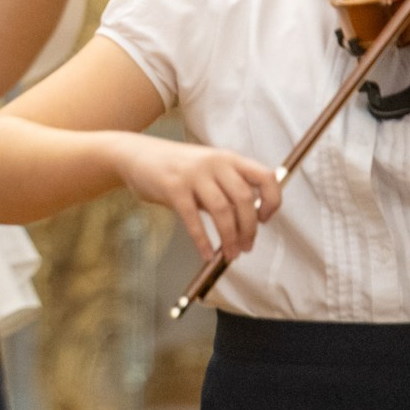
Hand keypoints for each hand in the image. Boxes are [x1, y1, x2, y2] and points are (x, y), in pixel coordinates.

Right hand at [110, 132, 281, 261]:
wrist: (136, 155)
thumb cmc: (175, 166)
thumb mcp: (207, 169)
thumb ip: (226, 188)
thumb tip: (247, 219)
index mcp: (228, 158)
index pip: (265, 177)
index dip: (272, 200)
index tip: (265, 219)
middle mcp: (214, 163)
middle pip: (244, 199)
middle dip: (249, 229)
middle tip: (246, 247)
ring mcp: (193, 174)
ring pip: (222, 211)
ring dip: (230, 238)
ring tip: (230, 254)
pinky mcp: (173, 188)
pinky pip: (193, 220)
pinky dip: (203, 241)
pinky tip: (206, 254)